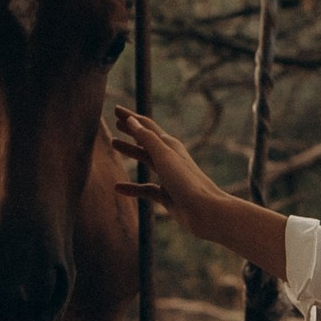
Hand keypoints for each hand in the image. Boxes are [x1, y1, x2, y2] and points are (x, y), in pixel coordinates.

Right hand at [111, 107, 288, 278]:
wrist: (206, 211)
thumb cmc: (186, 182)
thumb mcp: (163, 157)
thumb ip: (146, 139)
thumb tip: (131, 119)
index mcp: (170, 146)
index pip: (146, 126)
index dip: (131, 117)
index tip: (116, 109)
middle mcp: (169, 158)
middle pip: (146, 140)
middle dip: (131, 130)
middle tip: (115, 123)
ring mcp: (168, 177)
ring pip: (145, 160)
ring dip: (130, 151)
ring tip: (114, 144)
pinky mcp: (167, 195)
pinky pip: (145, 188)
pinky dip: (132, 187)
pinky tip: (118, 188)